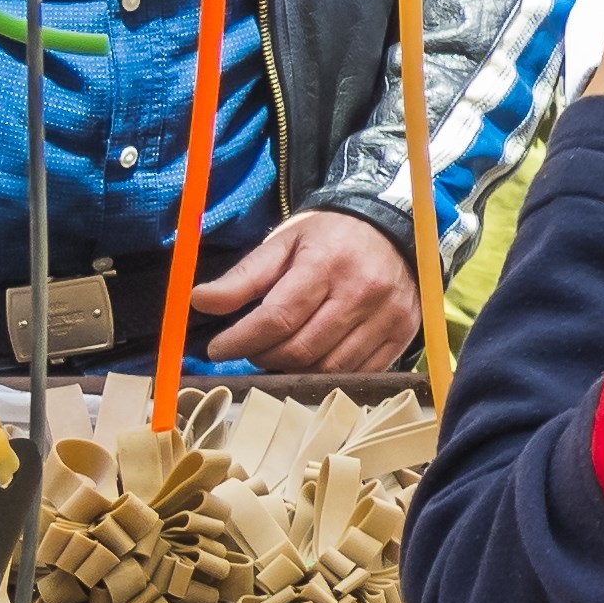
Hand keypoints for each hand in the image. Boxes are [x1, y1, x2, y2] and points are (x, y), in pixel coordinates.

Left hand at [195, 212, 422, 371]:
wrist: (391, 228)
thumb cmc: (329, 237)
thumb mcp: (283, 244)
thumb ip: (243, 277)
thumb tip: (199, 301)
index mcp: (327, 263)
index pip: (277, 318)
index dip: (240, 340)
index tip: (217, 349)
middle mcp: (362, 291)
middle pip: (300, 349)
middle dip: (262, 356)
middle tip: (249, 348)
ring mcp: (388, 314)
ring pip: (329, 368)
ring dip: (294, 369)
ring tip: (279, 353)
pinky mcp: (403, 332)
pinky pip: (360, 373)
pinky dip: (329, 375)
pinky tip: (313, 360)